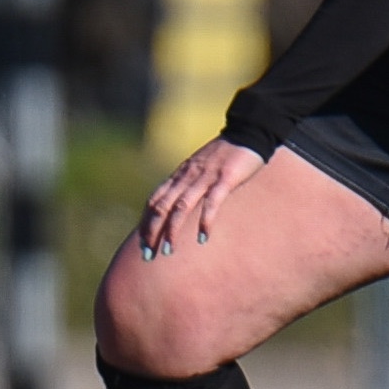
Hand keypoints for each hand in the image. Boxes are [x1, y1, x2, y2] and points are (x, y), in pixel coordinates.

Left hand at [135, 138, 265, 259]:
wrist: (247, 132)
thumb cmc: (224, 155)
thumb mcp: (199, 169)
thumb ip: (188, 185)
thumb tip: (177, 207)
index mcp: (179, 176)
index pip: (154, 201)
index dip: (145, 222)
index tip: (141, 244)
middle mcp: (186, 177)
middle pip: (161, 207)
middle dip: (152, 231)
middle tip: (149, 255)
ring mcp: (204, 177)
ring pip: (181, 206)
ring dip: (172, 230)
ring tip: (169, 250)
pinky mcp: (224, 179)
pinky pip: (211, 202)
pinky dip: (204, 220)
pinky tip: (202, 237)